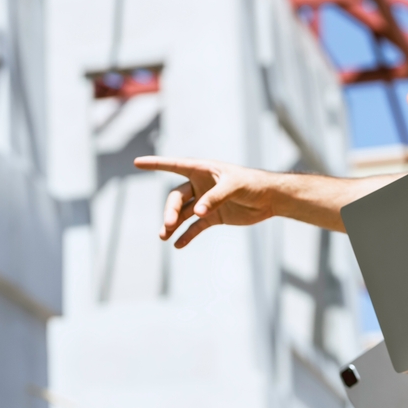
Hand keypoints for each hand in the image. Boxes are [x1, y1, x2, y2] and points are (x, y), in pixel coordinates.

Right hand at [134, 156, 276, 247]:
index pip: (175, 165)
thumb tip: (197, 213)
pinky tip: (178, 245)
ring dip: (172, 224)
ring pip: (183, 214)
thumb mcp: (234, 186)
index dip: (156, 164)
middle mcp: (201, 185)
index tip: (137, 163)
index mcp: (203, 170)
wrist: (270, 198)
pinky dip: (187, 236)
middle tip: (169, 224)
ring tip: (164, 236)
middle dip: (170, 211)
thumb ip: (215, 198)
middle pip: (176, 197)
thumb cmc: (253, 184)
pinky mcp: (213, 217)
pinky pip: (195, 227)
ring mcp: (206, 202)